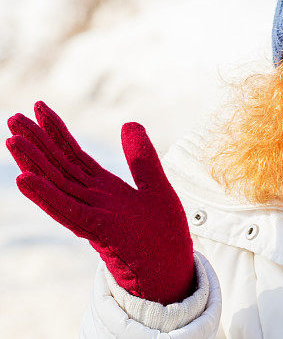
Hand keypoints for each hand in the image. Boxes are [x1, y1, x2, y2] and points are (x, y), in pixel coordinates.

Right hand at [5, 101, 194, 304]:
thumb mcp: (156, 185)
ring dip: (33, 164)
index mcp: (104, 188)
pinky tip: (24, 179)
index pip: (74, 155)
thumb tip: (129, 122)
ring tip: (12, 140)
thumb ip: (142, 158)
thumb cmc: (162, 233)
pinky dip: (46, 196)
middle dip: (37, 143)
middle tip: (13, 118)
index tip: (39, 107)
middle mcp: (91, 200)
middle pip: (58, 167)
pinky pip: (67, 212)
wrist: (172, 268)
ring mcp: (91, 216)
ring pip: (56, 186)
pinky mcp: (97, 232)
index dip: (57, 132)